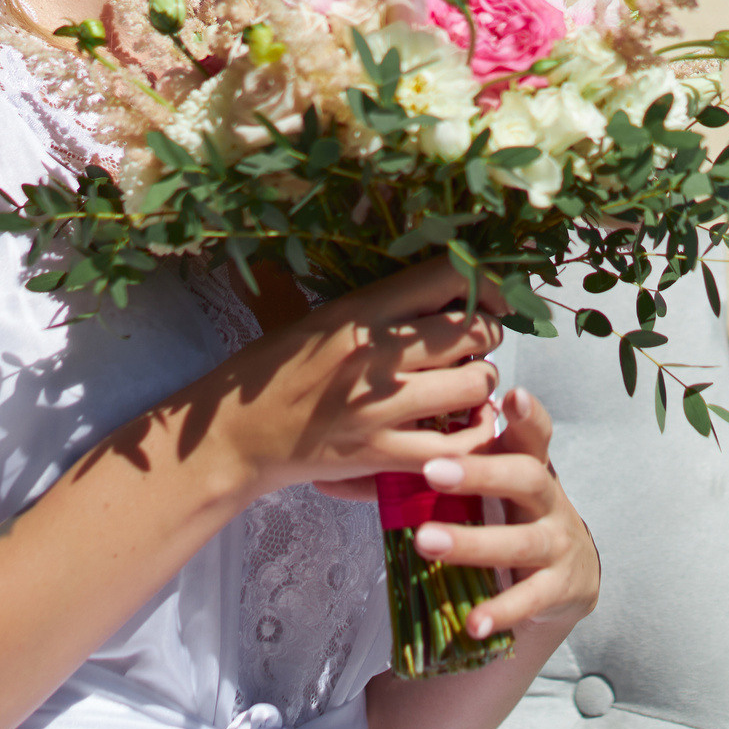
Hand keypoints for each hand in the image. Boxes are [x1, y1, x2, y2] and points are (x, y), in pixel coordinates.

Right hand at [204, 256, 505, 497]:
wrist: (236, 435)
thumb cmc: (276, 371)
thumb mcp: (324, 319)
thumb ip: (383, 307)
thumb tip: (449, 291)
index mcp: (361, 309)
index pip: (448, 275)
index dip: (486, 284)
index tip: (491, 298)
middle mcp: (375, 352)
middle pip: (474, 329)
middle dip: (488, 336)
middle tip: (477, 346)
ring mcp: (380, 405)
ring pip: (474, 383)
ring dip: (481, 384)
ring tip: (466, 387)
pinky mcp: (381, 454)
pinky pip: (457, 444)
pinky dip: (474, 436)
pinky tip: (467, 428)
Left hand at [407, 387, 599, 640]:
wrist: (568, 576)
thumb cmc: (515, 516)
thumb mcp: (500, 484)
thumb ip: (464, 460)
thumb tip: (389, 443)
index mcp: (531, 467)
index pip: (534, 435)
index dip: (527, 415)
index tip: (510, 394)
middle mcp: (549, 501)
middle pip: (526, 478)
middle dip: (481, 473)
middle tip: (432, 470)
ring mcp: (557, 544)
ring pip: (520, 542)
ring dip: (472, 543)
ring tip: (425, 543)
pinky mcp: (558, 589)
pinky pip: (528, 599)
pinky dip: (499, 611)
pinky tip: (472, 623)